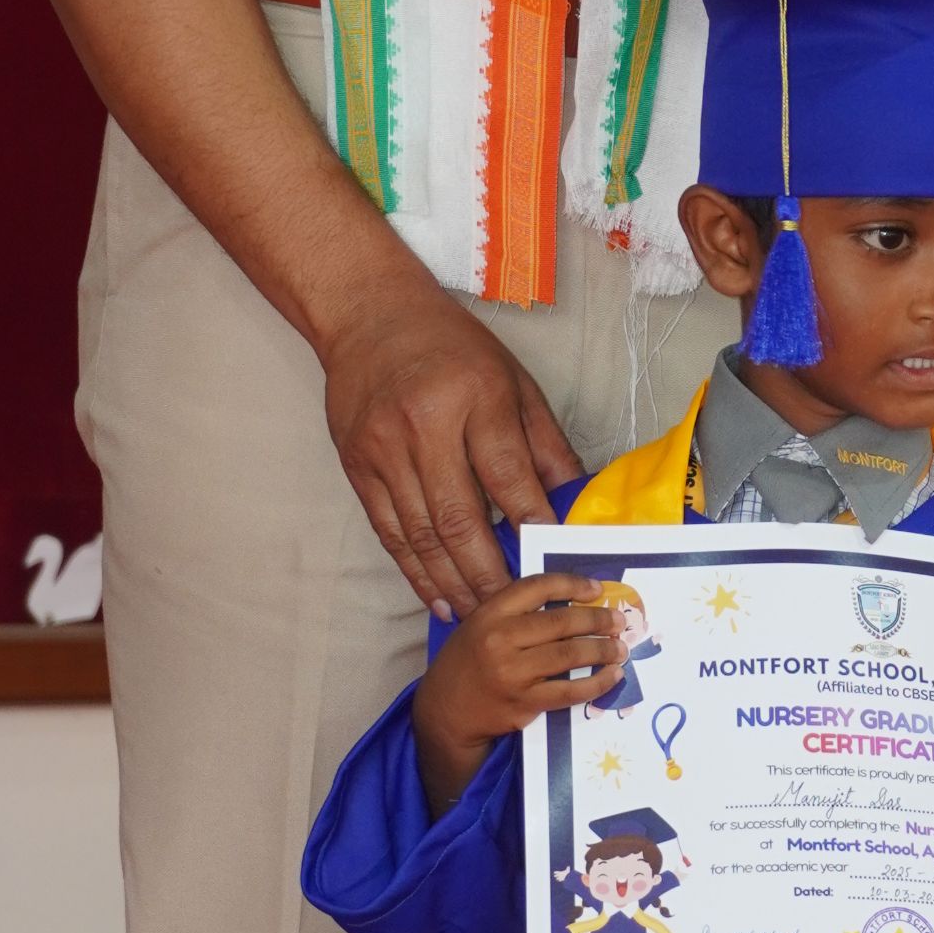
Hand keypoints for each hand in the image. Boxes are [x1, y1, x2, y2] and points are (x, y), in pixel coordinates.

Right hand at [322, 280, 579, 618]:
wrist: (370, 316)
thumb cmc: (453, 347)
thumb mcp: (514, 381)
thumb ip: (545, 444)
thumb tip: (575, 500)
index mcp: (475, 400)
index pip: (509, 478)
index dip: (533, 527)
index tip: (555, 564)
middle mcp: (425, 428)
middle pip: (461, 519)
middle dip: (491, 575)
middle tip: (517, 611)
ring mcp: (384, 451)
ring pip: (422, 535)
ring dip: (454, 584)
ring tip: (482, 616)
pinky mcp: (357, 468)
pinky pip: (390, 533)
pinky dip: (416, 571)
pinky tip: (439, 596)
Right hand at [414, 575, 625, 814]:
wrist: (445, 711)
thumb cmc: (469, 662)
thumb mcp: (480, 625)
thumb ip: (515, 611)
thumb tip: (573, 600)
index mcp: (490, 613)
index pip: (537, 587)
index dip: (572, 584)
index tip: (597, 589)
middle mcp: (500, 639)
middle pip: (561, 622)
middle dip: (598, 620)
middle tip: (618, 621)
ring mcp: (513, 673)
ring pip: (570, 655)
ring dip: (603, 650)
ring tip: (620, 648)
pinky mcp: (525, 703)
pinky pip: (570, 691)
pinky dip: (597, 683)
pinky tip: (612, 676)